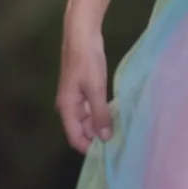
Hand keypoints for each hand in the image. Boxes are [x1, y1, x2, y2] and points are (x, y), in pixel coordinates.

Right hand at [56, 9, 112, 153]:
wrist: (81, 34)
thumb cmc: (86, 61)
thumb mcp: (95, 89)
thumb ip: (100, 114)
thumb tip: (105, 138)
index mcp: (66, 108)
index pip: (75, 138)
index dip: (90, 148)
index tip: (109, 154)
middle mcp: (68, 106)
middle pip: (82, 130)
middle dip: (98, 137)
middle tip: (119, 143)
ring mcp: (75, 98)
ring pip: (88, 119)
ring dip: (101, 125)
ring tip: (120, 131)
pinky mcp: (83, 89)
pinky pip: (91, 108)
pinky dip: (102, 113)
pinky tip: (116, 115)